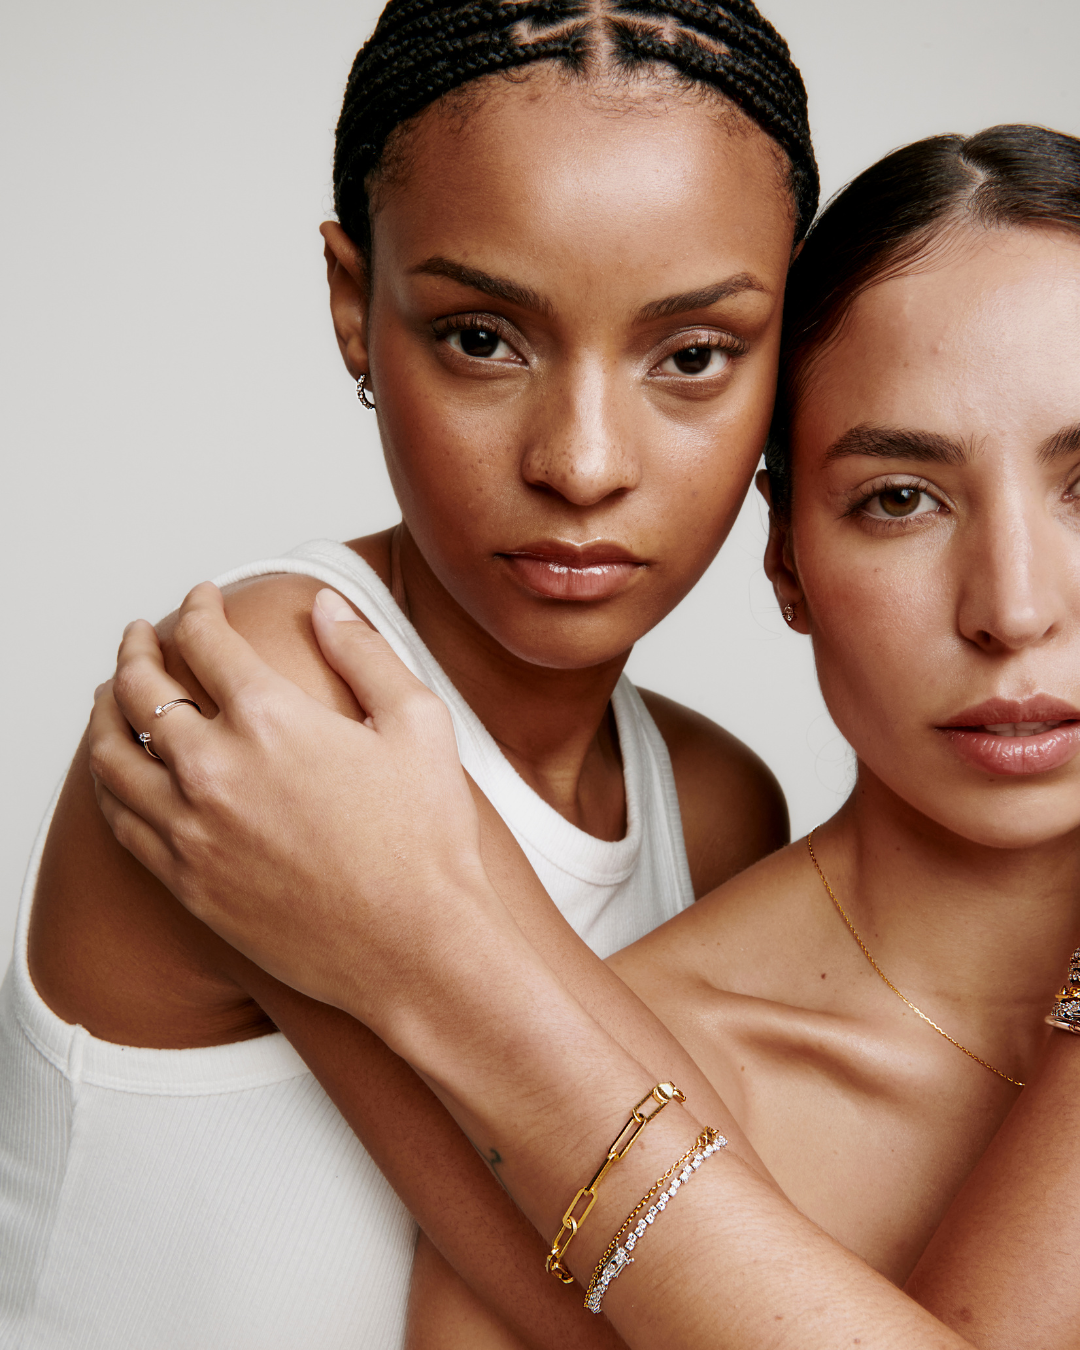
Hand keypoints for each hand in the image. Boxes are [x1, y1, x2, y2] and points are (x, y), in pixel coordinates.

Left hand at [89, 582, 502, 1037]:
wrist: (417, 948)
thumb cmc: (427, 840)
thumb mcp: (418, 722)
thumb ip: (364, 652)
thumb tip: (323, 606)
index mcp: (271, 718)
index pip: (205, 639)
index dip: (199, 607)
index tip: (203, 599)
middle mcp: (216, 769)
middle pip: (141, 688)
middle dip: (137, 648)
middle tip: (142, 635)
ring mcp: (192, 831)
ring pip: (114, 756)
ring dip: (106, 712)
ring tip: (112, 696)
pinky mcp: (187, 883)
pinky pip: (122, 821)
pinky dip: (111, 783)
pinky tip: (121, 773)